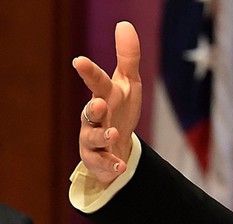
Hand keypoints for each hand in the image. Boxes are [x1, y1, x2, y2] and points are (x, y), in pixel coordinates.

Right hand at [72, 21, 141, 185]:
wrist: (118, 144)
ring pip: (92, 137)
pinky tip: (121, 166)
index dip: (88, 72)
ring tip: (114, 133)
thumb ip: (128, 57)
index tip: (79, 61)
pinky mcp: (97, 159)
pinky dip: (112, 164)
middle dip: (93, 108)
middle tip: (98, 104)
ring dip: (102, 135)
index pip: (97, 81)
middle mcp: (94, 117)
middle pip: (90, 111)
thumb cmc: (121, 108)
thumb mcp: (129, 83)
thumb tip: (125, 24)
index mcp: (104, 95)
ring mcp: (93, 138)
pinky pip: (102, 162)